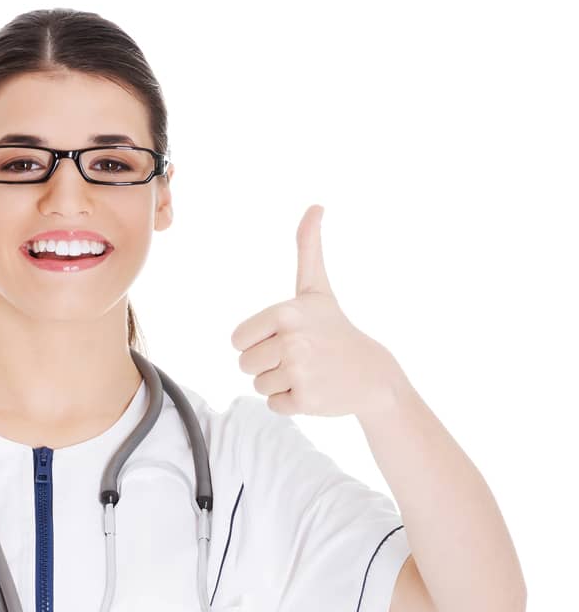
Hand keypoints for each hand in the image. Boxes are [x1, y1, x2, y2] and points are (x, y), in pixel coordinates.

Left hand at [230, 205, 402, 416]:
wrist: (372, 373)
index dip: (257, 343)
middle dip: (268, 366)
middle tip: (299, 358)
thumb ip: (308, 249)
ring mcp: (299, 371)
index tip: (284, 338)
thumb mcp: (317, 288)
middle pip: (245, 365)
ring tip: (308, 372)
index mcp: (285, 312)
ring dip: (279, 384)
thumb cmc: (335, 329)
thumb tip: (316, 206)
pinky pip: (274, 405)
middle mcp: (291, 340)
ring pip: (259, 386)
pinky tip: (314, 389)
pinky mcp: (305, 399)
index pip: (238, 340)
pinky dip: (291, 402)